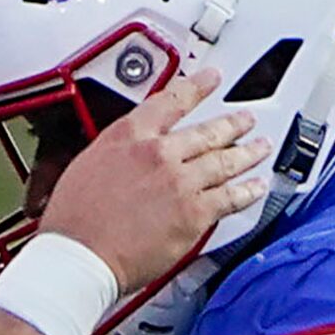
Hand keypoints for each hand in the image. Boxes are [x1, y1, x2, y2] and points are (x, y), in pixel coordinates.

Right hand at [37, 70, 266, 296]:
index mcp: (130, 135)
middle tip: (246, 119)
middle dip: (233, 123)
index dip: (197, 86)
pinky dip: (249, 191)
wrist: (80, 256)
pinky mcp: (195, 213)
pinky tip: (257, 187)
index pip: (171, 100)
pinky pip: (231, 197)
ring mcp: (181, 182)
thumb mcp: (87, 165)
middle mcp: (160, 153)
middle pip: (208, 130)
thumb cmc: (74, 220)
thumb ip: (118, 154)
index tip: (211, 78)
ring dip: (248, 153)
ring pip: (225, 161)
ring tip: (260, 148)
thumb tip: (129, 155)